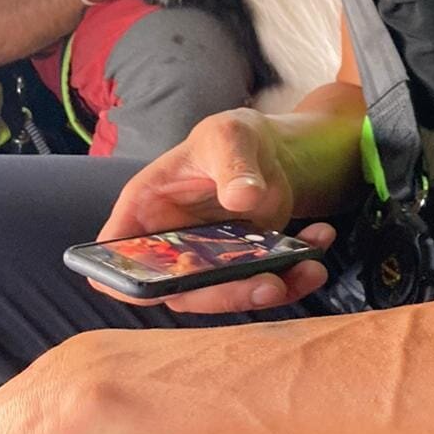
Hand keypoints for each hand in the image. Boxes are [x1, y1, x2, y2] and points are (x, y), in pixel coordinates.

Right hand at [97, 108, 334, 314]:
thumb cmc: (230, 137)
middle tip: (268, 284)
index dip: (125, 281)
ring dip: (268, 291)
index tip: (160, 287)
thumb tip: (243, 199)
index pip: (114, 257)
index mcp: (144, 209)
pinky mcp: (241, 268)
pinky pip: (263, 284)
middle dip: (224, 296)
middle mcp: (168, 244)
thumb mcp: (228, 137)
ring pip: (224, 296)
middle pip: (178, 290)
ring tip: (308, 268)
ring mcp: (205, 261)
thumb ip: (233, 164)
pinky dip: (296, 273)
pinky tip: (319, 241)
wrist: (268, 148)